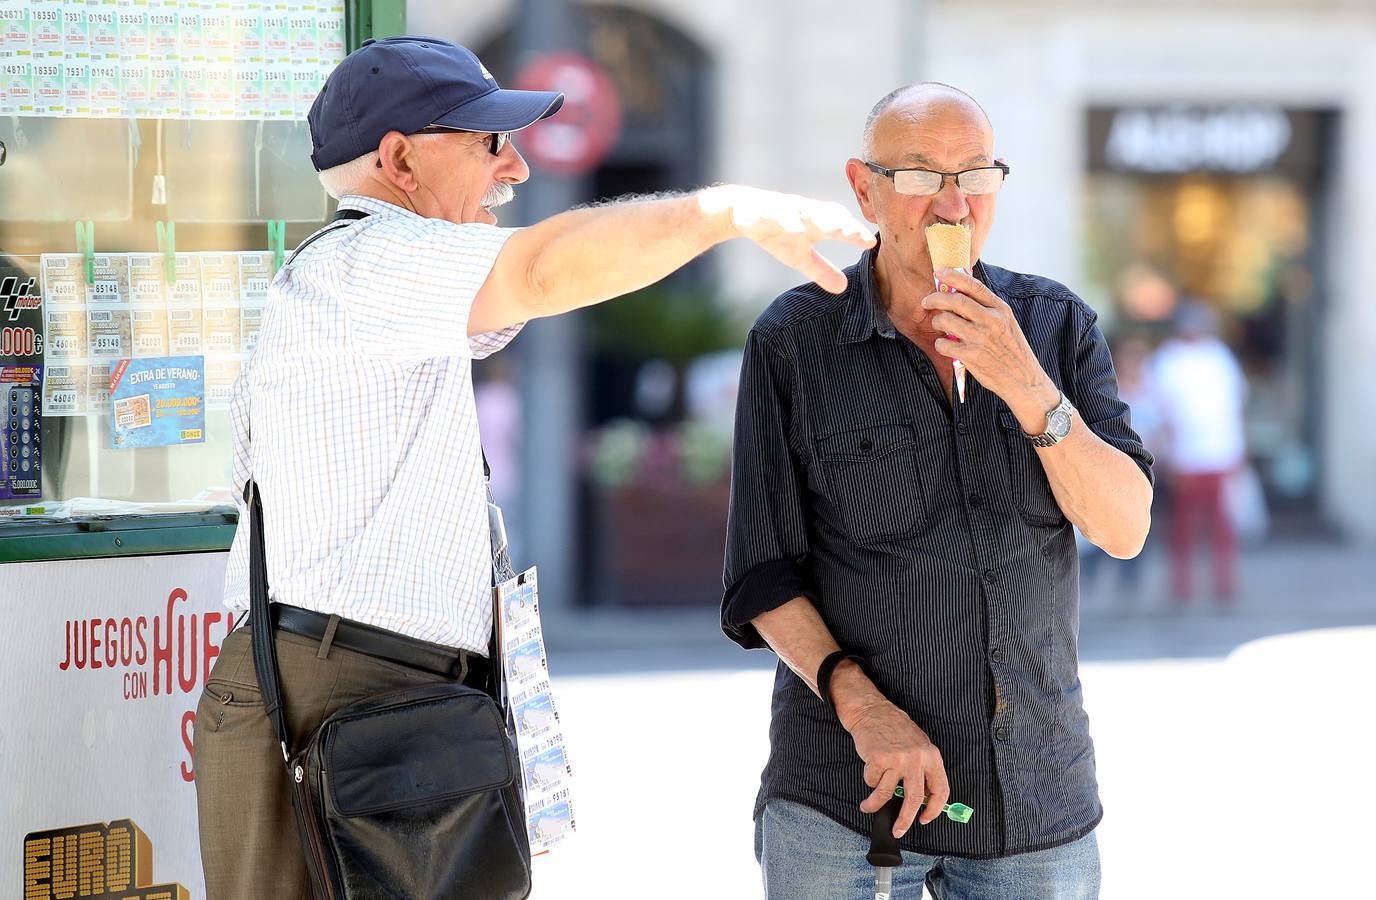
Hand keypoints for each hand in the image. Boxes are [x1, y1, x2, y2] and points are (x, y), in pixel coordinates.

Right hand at [699, 185, 874, 293]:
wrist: (743, 211)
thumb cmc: (777, 233)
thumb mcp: (799, 256)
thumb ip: (821, 270)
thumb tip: (843, 287)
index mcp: (817, 223)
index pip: (841, 227)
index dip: (855, 234)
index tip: (871, 243)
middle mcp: (805, 213)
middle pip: (827, 216)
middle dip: (842, 224)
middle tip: (858, 234)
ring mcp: (784, 209)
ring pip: (803, 212)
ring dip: (817, 219)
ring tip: (832, 229)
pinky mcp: (762, 210)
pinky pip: (773, 214)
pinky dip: (782, 218)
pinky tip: (792, 227)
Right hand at [839, 691, 949, 836]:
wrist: (873, 711)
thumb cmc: (896, 729)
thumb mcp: (919, 747)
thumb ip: (923, 771)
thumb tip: (923, 800)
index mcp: (932, 756)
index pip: (940, 790)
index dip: (933, 809)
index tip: (924, 819)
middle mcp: (917, 759)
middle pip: (913, 799)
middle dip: (904, 820)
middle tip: (898, 830)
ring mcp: (897, 759)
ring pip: (886, 794)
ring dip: (874, 804)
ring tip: (867, 806)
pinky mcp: (878, 759)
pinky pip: (872, 781)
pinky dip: (869, 780)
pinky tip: (869, 771)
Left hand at [923, 268, 1058, 428]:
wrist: (1023, 380)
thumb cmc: (1011, 350)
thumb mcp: (1006, 324)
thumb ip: (987, 309)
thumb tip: (960, 294)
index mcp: (1000, 309)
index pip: (974, 286)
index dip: (953, 276)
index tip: (939, 272)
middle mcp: (991, 320)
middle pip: (956, 301)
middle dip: (935, 298)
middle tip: (926, 301)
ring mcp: (981, 338)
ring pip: (946, 320)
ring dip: (937, 321)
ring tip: (939, 325)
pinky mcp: (972, 356)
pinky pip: (944, 344)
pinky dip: (940, 343)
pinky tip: (946, 345)